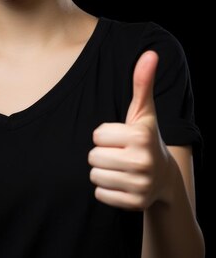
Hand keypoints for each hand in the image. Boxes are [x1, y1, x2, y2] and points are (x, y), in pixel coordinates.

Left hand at [88, 51, 170, 209]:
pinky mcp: (134, 204)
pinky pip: (100, 194)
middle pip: (93, 156)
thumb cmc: (146, 137)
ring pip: (94, 176)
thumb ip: (142, 82)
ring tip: (120, 168)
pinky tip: (121, 182)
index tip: (121, 138)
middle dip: (101, 154)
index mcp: (140, 136)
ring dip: (102, 172)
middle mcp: (142, 161)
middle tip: (119, 154)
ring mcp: (140, 185)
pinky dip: (106, 190)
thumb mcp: (144, 111)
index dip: (105, 135)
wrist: (164, 177)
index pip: (96, 135)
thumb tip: (150, 53)